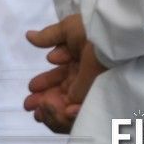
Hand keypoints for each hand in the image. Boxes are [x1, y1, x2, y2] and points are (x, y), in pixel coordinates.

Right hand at [24, 14, 105, 133]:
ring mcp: (91, 88)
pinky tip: (57, 111)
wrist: (115, 37)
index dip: (44, 83)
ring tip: (38, 111)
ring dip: (52, 109)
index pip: (58, 76)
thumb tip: (29, 36)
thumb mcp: (68, 29)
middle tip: (28, 105)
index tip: (31, 88)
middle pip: (62, 92)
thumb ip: (48, 37)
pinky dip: (66, 114)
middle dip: (43, 99)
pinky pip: (79, 112)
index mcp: (78, 60)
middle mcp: (85, 76)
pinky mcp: (97, 99)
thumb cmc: (92, 29)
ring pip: (68, 104)